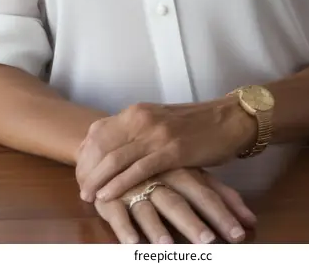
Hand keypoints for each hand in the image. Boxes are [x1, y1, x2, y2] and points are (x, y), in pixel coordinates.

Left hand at [76, 97, 255, 202]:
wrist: (230, 119)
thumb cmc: (197, 124)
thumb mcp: (162, 123)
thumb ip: (140, 133)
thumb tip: (119, 149)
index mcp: (138, 111)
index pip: (101, 131)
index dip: (86, 153)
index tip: (79, 170)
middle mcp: (142, 118)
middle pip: (104, 145)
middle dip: (88, 169)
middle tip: (79, 188)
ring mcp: (156, 133)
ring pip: (116, 158)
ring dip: (98, 180)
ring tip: (86, 195)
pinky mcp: (172, 150)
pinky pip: (138, 170)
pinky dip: (119, 184)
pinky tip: (107, 195)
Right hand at [93, 166, 256, 244]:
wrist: (115, 143)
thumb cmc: (162, 165)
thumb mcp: (191, 172)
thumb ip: (219, 194)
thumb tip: (251, 220)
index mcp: (182, 171)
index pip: (206, 193)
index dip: (222, 214)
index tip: (239, 235)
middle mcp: (160, 179)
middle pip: (179, 202)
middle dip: (193, 223)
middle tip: (208, 243)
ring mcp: (135, 187)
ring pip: (148, 208)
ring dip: (158, 228)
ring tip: (167, 247)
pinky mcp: (111, 196)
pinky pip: (117, 214)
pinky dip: (125, 228)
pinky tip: (132, 243)